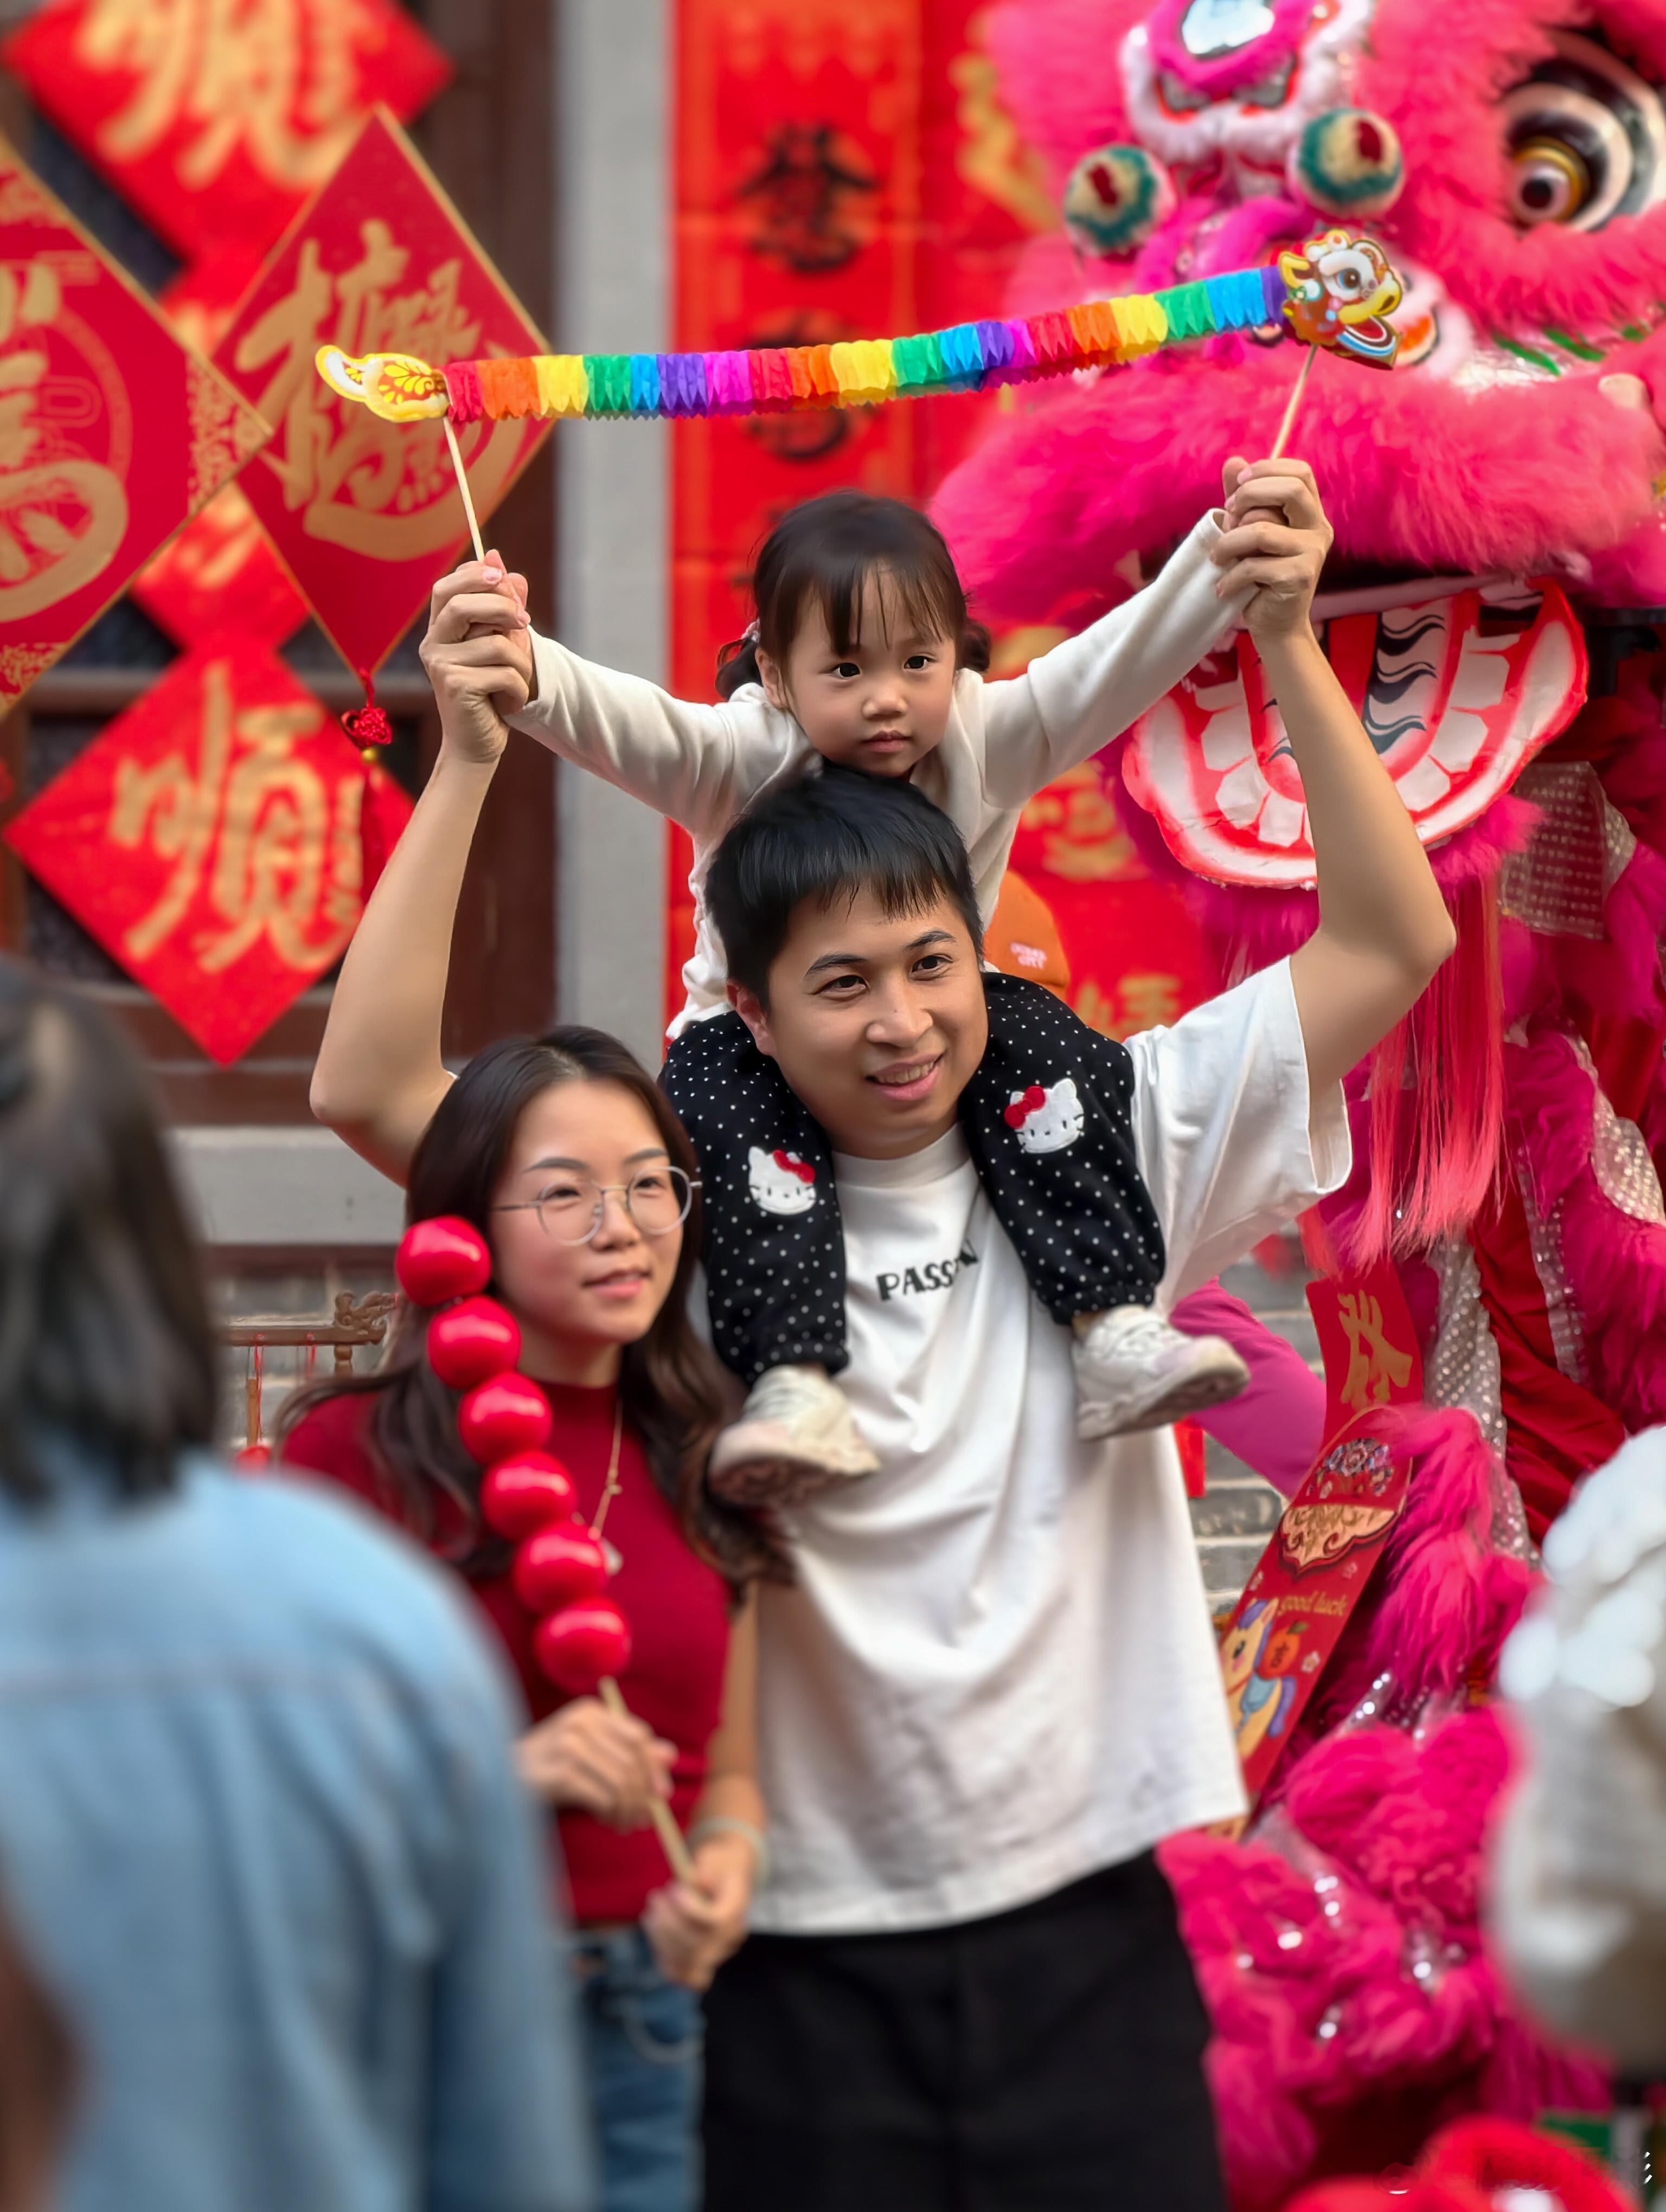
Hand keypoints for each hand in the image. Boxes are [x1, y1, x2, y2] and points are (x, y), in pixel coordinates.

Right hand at [419, 551, 533, 765]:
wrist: (478, 745)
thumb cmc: (490, 692)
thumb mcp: (501, 643)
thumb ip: (502, 604)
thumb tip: (500, 558)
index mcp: (439, 630)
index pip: (446, 587)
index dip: (473, 575)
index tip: (503, 575)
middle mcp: (432, 644)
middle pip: (461, 605)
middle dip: (501, 608)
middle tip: (526, 622)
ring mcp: (439, 666)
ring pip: (494, 644)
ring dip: (520, 662)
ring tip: (518, 680)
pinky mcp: (455, 687)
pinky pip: (502, 672)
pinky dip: (518, 688)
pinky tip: (511, 702)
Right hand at [516, 1699, 675, 1829]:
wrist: (500, 1780)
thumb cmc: (550, 1767)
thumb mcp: (590, 1752)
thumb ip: (628, 1751)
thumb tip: (670, 1755)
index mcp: (590, 1711)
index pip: (638, 1736)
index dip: (653, 1767)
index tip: (661, 1794)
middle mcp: (580, 1722)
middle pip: (632, 1761)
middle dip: (643, 1795)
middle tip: (644, 1819)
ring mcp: (568, 1746)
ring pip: (620, 1782)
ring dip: (629, 1809)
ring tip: (625, 1824)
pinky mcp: (560, 1774)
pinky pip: (602, 1797)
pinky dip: (612, 1814)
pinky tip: (609, 1822)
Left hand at [642, 1833, 755, 1991]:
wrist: (726, 1879)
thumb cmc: (716, 1864)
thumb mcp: (714, 1855)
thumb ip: (707, 1866)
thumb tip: (696, 1880)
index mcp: (738, 1909)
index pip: (716, 1922)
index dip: (690, 1910)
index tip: (673, 1888)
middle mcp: (731, 1937)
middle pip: (698, 1946)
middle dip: (669, 1923)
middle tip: (655, 1896)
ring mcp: (717, 1955)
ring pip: (686, 1964)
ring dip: (661, 1940)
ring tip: (652, 1913)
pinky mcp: (701, 1965)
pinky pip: (680, 1974)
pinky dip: (663, 1956)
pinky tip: (655, 1931)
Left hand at [1209, 456, 1331, 641]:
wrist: (1275, 625)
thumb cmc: (1260, 576)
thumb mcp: (1248, 532)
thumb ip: (1243, 498)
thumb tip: (1232, 461)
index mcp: (1310, 513)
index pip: (1300, 472)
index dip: (1267, 470)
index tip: (1238, 484)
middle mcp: (1319, 529)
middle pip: (1291, 490)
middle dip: (1249, 496)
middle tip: (1227, 515)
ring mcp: (1312, 553)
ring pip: (1263, 530)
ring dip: (1230, 541)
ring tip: (1218, 557)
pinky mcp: (1299, 577)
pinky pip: (1254, 565)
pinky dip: (1231, 576)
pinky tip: (1223, 586)